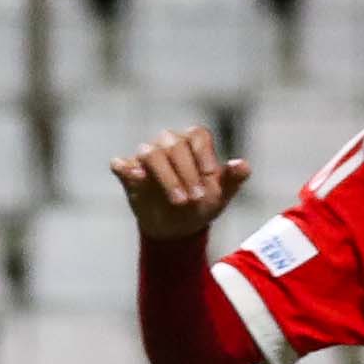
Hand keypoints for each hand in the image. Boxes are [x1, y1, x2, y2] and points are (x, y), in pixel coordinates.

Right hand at [107, 126, 250, 240]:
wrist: (177, 227)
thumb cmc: (201, 204)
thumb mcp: (222, 195)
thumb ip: (233, 179)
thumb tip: (243, 164)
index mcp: (192, 140)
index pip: (197, 136)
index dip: (204, 156)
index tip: (211, 179)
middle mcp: (168, 142)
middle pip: (174, 146)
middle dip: (187, 173)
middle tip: (195, 199)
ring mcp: (146, 155)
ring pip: (151, 154)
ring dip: (166, 178)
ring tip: (178, 200)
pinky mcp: (128, 172)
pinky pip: (121, 164)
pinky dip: (126, 168)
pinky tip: (136, 178)